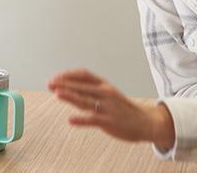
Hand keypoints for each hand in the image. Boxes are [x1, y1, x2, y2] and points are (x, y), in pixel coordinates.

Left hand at [47, 69, 174, 149]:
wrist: (146, 122)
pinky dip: (81, 120)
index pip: (85, 75)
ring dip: (71, 96)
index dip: (69, 75)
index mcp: (105, 86)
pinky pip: (93, 120)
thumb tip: (71, 88)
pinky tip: (71, 120)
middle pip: (83, 86)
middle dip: (65, 84)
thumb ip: (92, 91)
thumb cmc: (124, 109)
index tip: (56, 77)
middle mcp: (106, 93)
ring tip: (57, 94)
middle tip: (50, 83)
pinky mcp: (110, 122)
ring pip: (86, 100)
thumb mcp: (110, 95)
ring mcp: (108, 107)